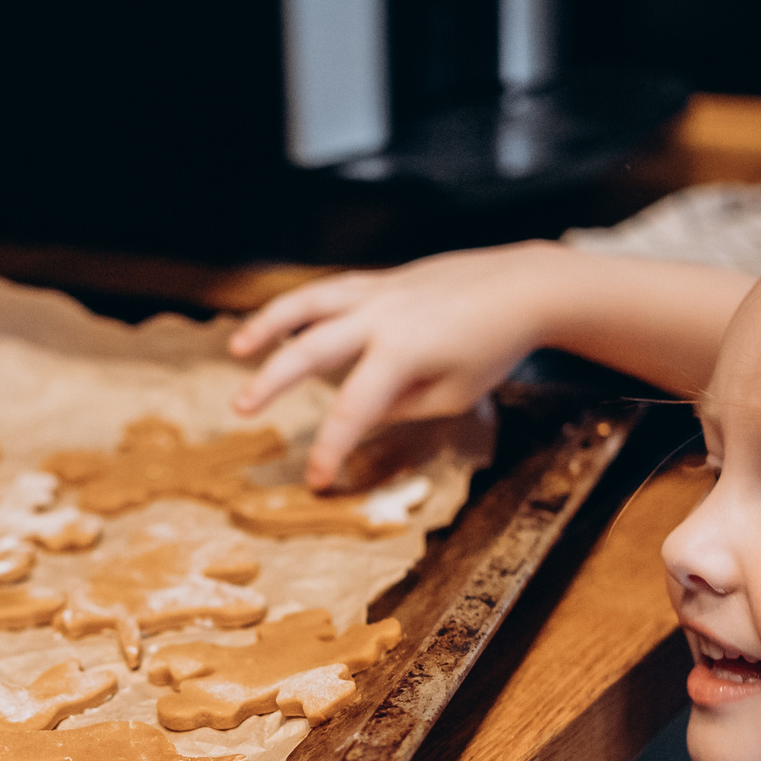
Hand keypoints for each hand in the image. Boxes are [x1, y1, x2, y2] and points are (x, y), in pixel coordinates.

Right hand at [228, 243, 564, 487]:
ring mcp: (378, 292)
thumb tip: (361, 414)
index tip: (317, 480)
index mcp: (403, 353)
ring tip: (237, 349)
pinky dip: (302, 308)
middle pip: (311, 349)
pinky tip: (285, 326)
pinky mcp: (381, 280)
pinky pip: (330, 292)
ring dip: (268, 325)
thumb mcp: (451, 394)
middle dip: (272, 381)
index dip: (330, 449)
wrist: (522, 287)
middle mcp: (382, 317)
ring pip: (309, 304)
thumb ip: (400, 406)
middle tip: (240, 409)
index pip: (352, 410)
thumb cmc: (493, 347)